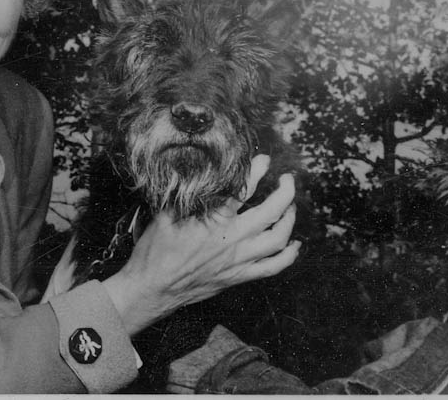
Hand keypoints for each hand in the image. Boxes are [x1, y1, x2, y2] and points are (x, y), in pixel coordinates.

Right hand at [103, 155, 299, 334]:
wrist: (153, 288)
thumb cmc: (155, 250)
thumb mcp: (165, 213)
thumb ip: (185, 192)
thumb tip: (193, 168)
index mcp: (214, 220)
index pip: (244, 188)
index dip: (258, 170)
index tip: (264, 160)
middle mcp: (232, 239)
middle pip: (272, 212)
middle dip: (285, 192)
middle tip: (286, 180)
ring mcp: (239, 260)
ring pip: (279, 239)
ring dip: (289, 220)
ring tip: (290, 208)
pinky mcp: (239, 277)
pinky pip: (273, 267)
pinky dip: (289, 256)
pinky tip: (294, 245)